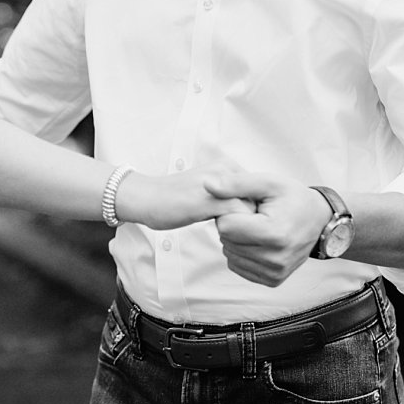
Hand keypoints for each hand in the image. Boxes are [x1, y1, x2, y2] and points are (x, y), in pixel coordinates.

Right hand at [119, 167, 256, 231]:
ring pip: (252, 209)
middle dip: (255, 219)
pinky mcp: (210, 200)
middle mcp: (225, 170)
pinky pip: (239, 217)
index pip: (257, 190)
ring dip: (248, 227)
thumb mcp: (205, 191)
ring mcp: (219, 184)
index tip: (248, 225)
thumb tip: (252, 214)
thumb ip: (227, 195)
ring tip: (234, 236)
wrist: (144, 197)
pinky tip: (224, 236)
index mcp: (225, 167)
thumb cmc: (172, 199)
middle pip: (258, 199)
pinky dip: (238, 231)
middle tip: (244, 234)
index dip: (256, 211)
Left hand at [205, 173, 330, 285]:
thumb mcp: (268, 182)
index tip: (246, 207)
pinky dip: (242, 254)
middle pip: (226, 241)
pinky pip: (238, 267)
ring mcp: (275, 272)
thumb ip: (236, 183)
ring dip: (237, 240)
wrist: (320, 221)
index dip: (230, 212)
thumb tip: (208, 185)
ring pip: (230, 255)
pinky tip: (258, 242)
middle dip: (233, 226)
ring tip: (257, 228)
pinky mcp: (273, 280)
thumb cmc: (293, 199)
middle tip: (253, 217)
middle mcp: (275, 258)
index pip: (225, 226)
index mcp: (274, 233)